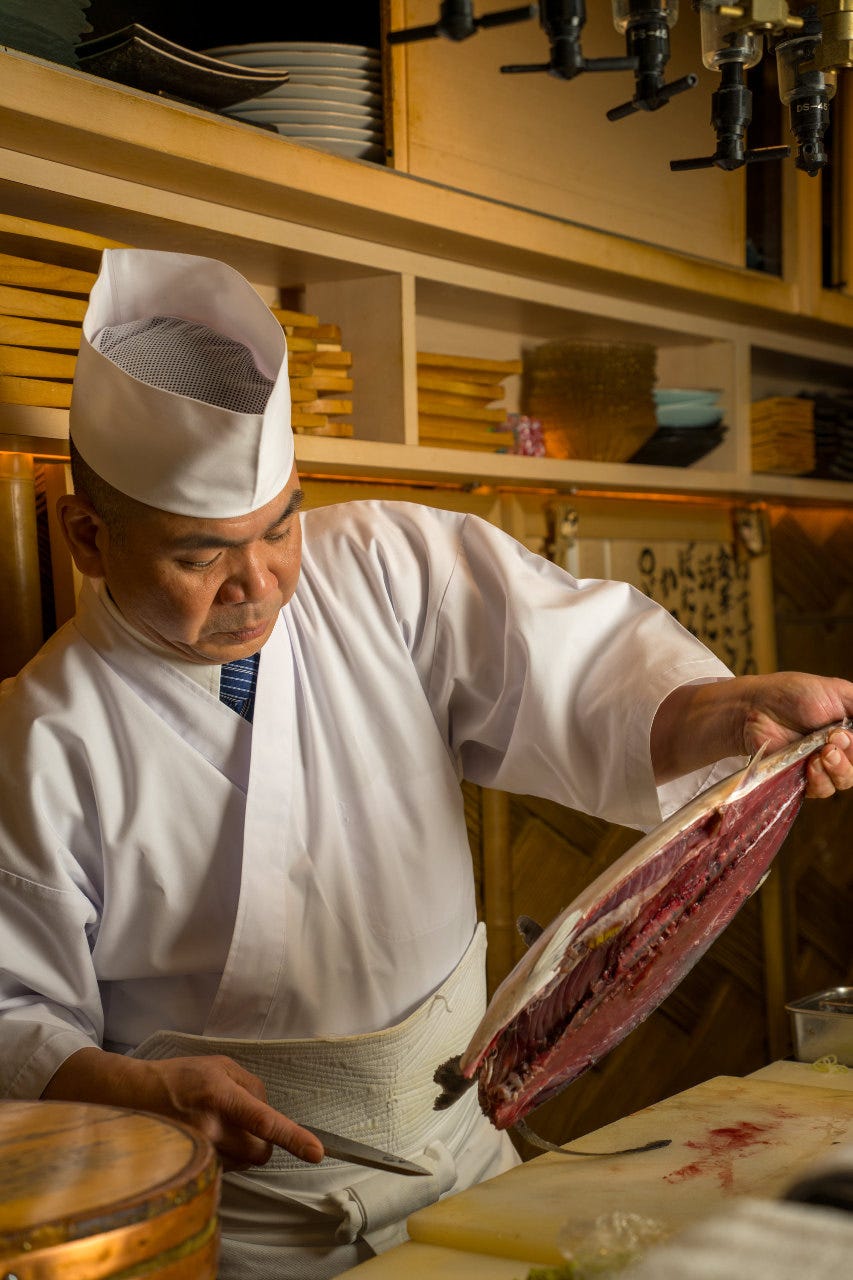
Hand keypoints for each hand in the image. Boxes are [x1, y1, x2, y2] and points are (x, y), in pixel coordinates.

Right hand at [43, 1047, 323, 1170]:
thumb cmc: (181, 1076)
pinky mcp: (191, 1166)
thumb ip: (251, 1086)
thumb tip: (267, 1109)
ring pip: (243, 1163)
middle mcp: (211, 1128)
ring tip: (216, 1125)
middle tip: (246, 1124)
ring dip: (241, 1149)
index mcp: (222, 1097)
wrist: (133, 1096)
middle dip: (263, 1143)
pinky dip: (225, 1156)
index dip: (294, 1137)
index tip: (317, 1152)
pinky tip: (206, 1137)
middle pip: (260, 1153)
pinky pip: (223, 1168)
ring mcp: (199, 1152)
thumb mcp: (220, 1065)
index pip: (265, 1121)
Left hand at [652, 671, 852, 797]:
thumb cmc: (794, 694)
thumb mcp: (838, 691)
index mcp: (850, 730)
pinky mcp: (801, 779)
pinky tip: (810, 765)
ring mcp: (821, 765)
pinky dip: (820, 780)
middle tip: (832, 742)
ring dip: (838, 769)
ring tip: (821, 754)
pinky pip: (821, 790)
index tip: (845, 735)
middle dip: (849, 757)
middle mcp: (840, 750)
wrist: (757, 707)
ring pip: (844, 781)